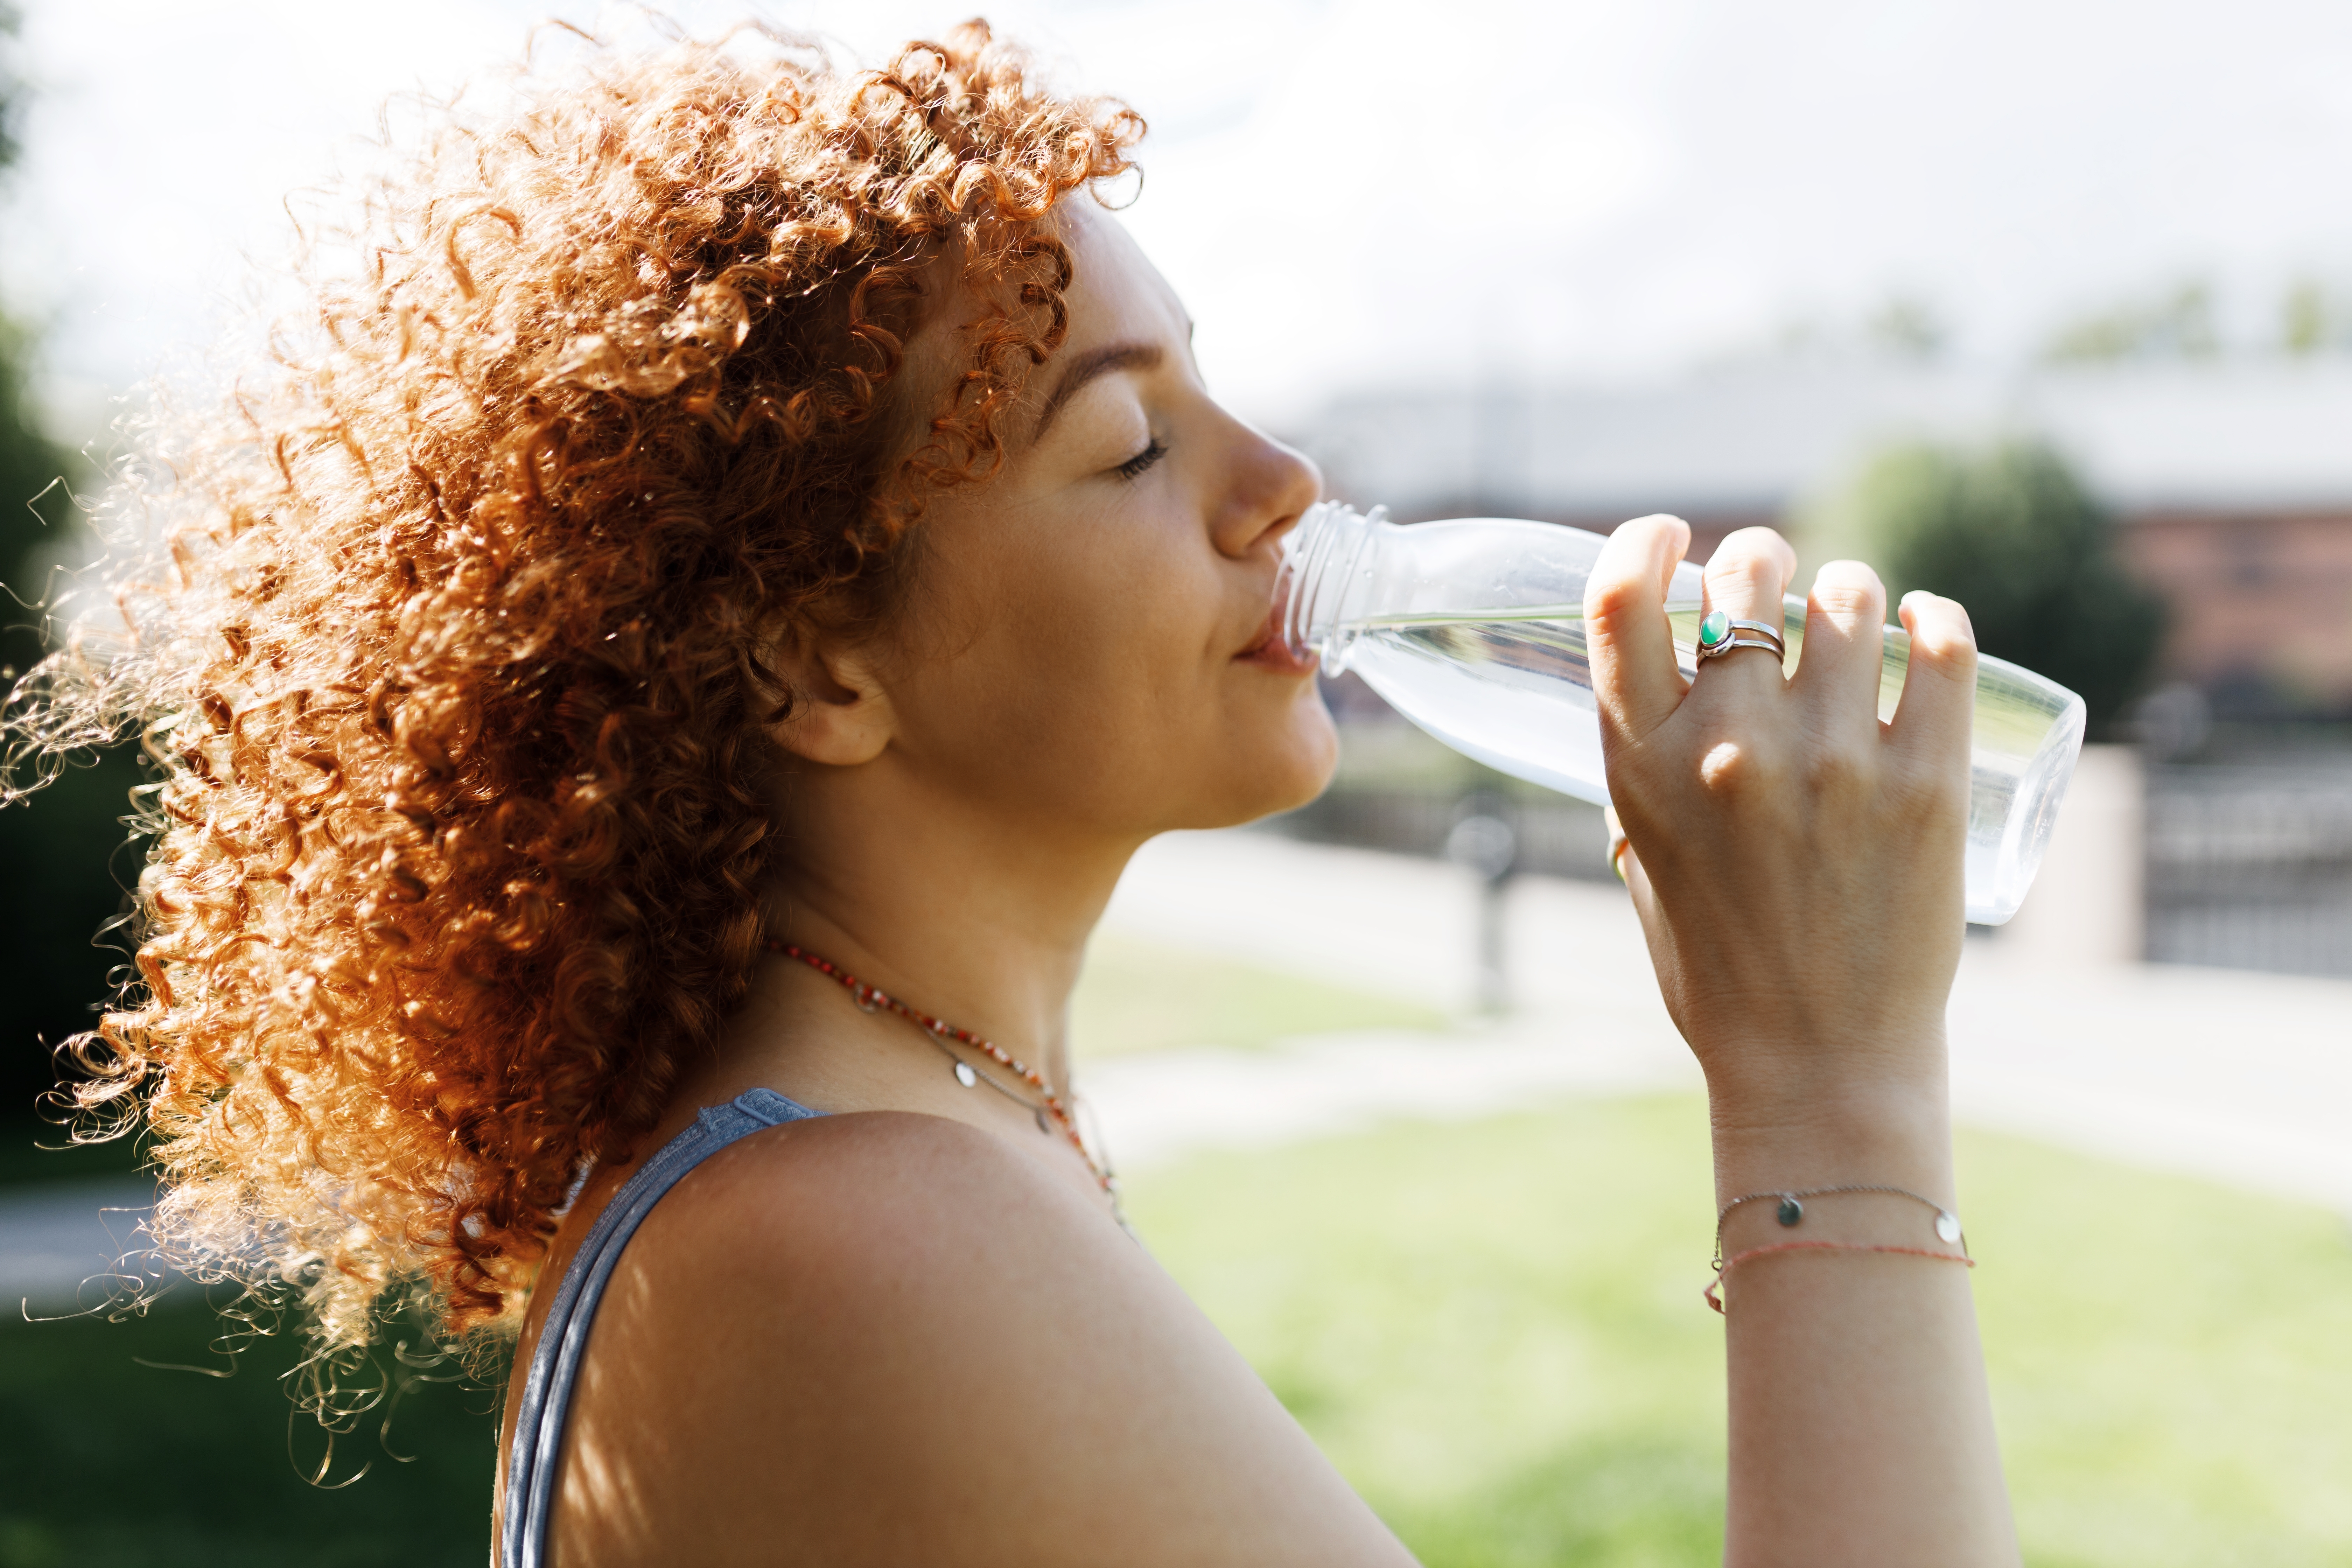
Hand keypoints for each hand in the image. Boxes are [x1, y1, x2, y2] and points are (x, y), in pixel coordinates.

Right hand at [1586, 519, 1978, 1134]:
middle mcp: (1730, 750)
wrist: (1816, 1060)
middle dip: (1761, 560)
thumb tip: (1677, 687)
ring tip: (1852, 618)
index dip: (1647, 541)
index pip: (1620, 599)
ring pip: (1848, 599)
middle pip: (1746, 575)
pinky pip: (1938, 647)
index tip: (1675, 537)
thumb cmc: (1720, 965)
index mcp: (1643, 767)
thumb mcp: (1643, 856)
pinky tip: (1922, 626)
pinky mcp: (1925, 783)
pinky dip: (1931, 619)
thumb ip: (1649, 771)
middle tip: (1774, 583)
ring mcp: (1833, 762)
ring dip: (1846, 592)